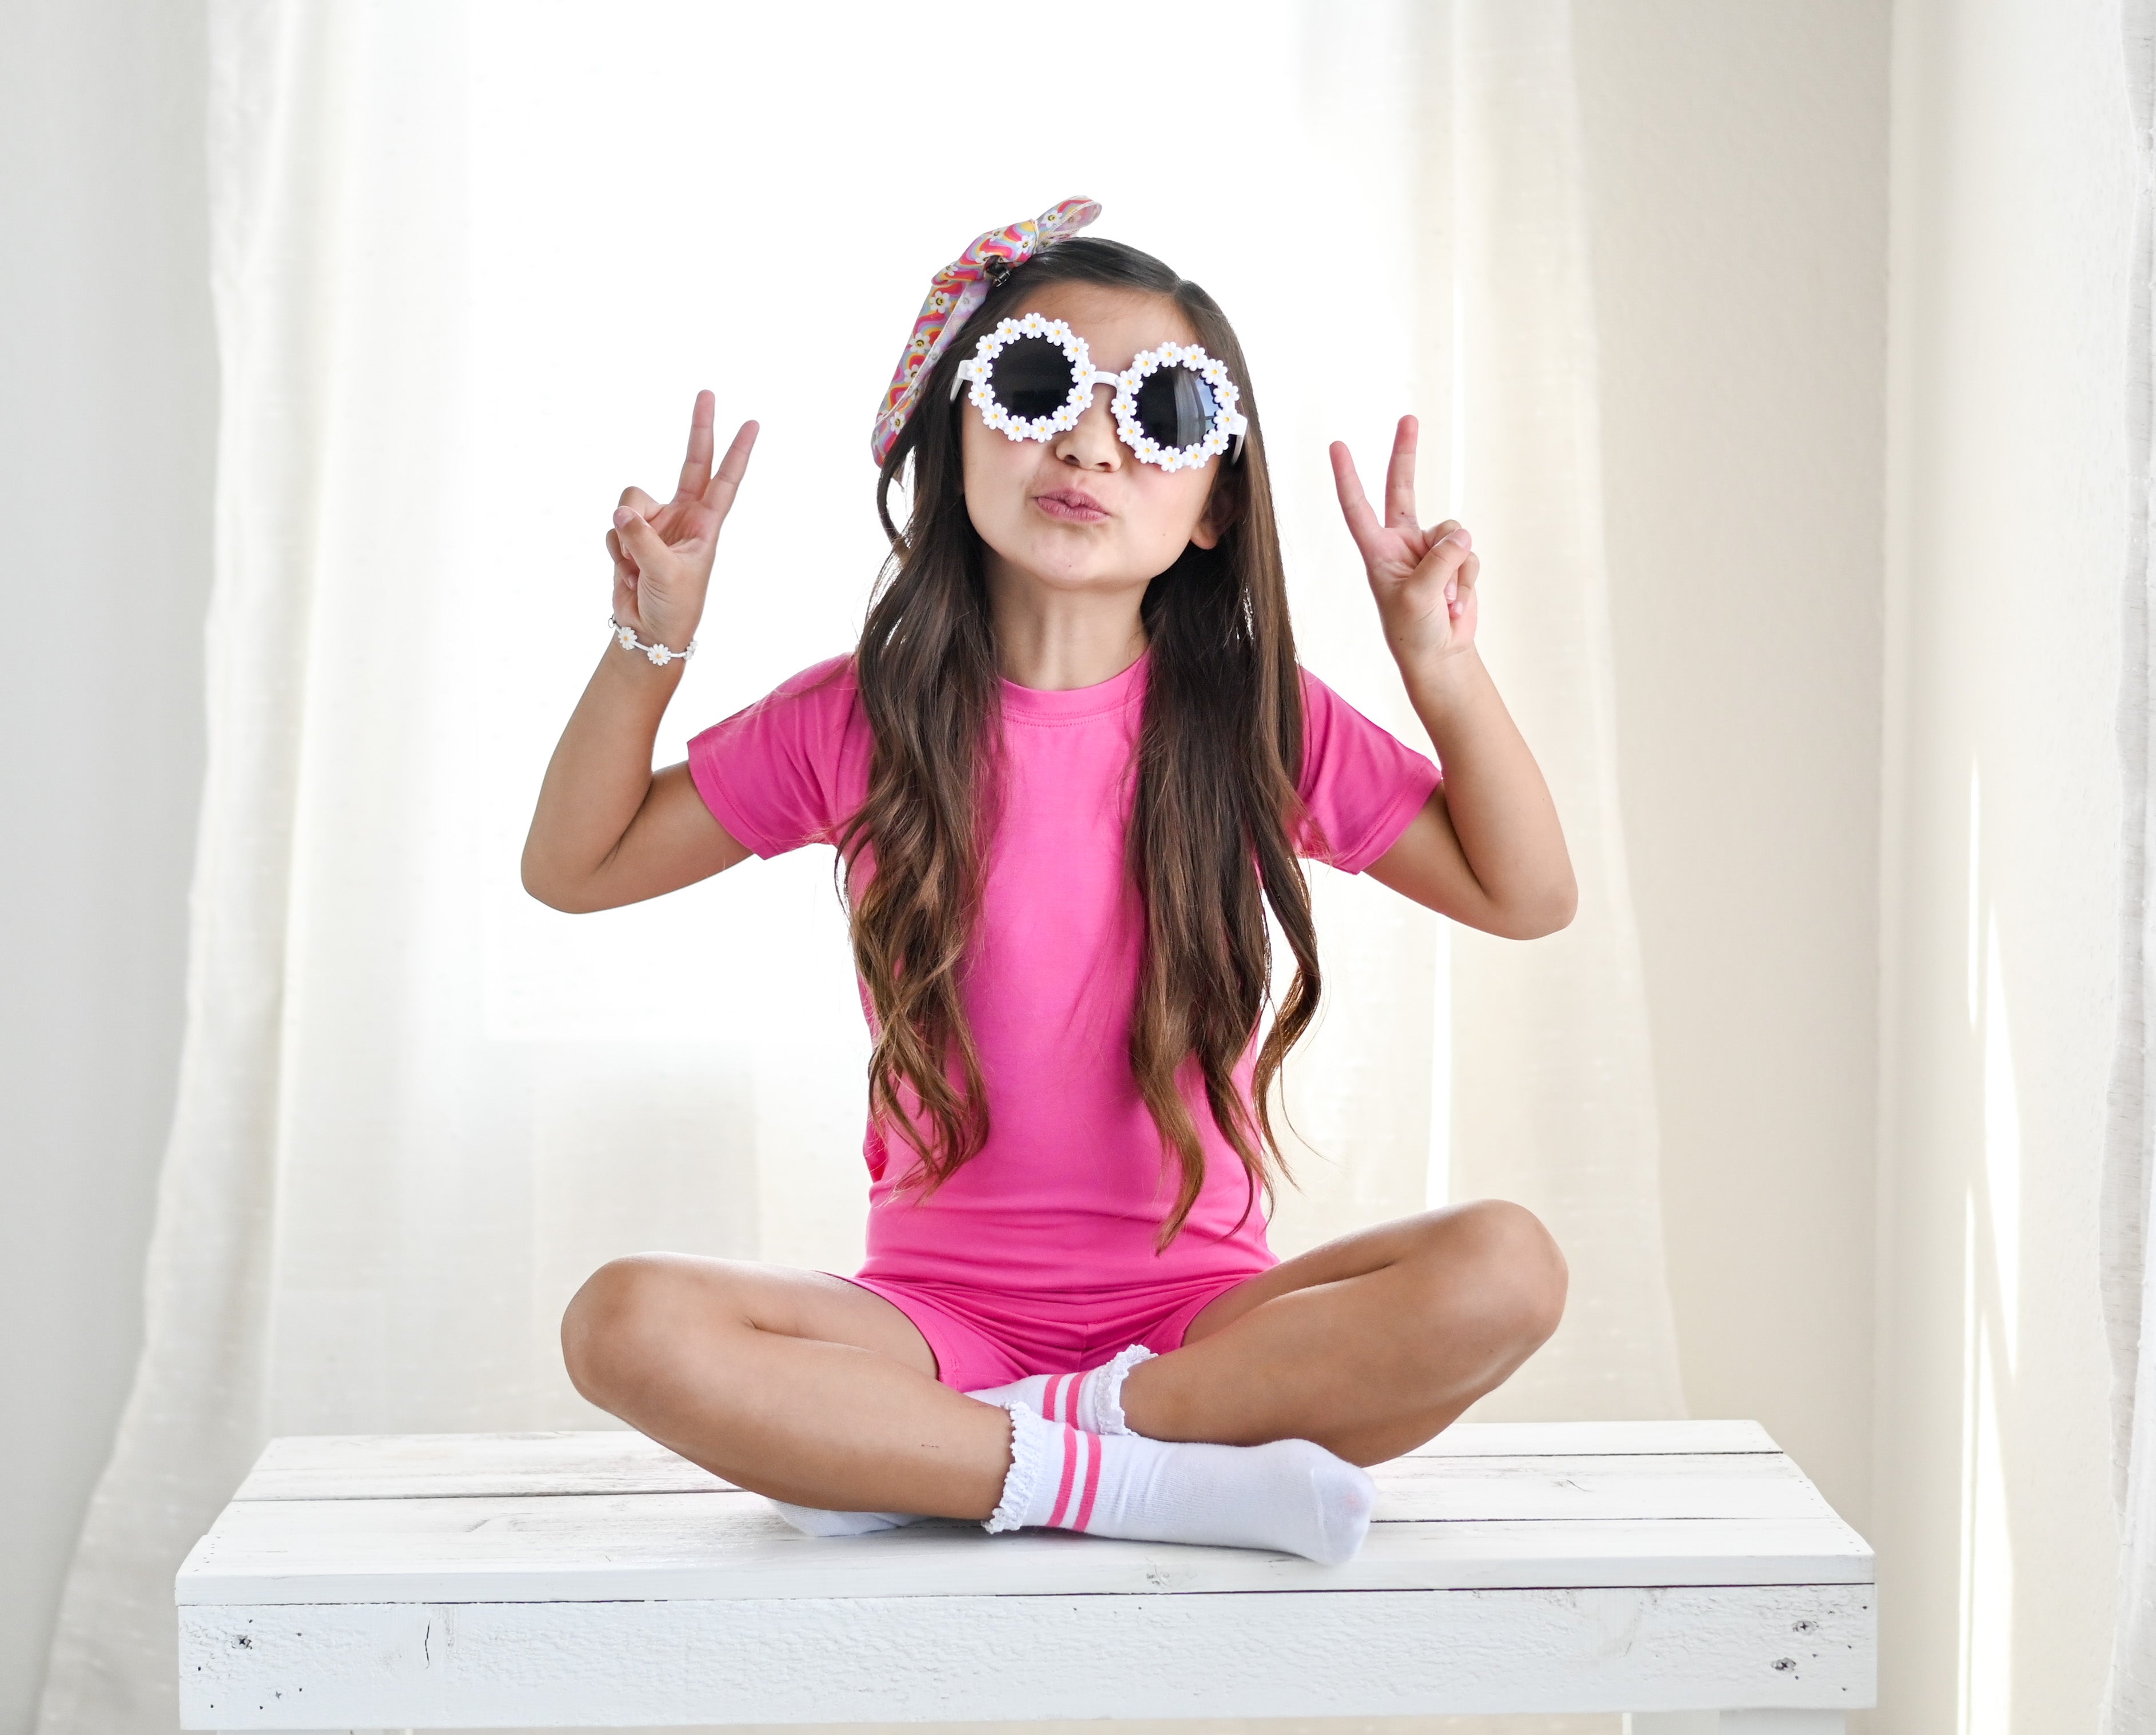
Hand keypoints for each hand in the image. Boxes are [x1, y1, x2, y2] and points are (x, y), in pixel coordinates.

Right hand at [606, 392, 757, 655]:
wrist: (648, 631)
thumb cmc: (674, 606)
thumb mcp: (667, 574)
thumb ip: (644, 540)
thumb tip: (621, 513)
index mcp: (705, 525)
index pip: (724, 480)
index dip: (737, 452)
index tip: (753, 423)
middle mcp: (682, 516)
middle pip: (691, 462)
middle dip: (699, 429)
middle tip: (708, 392)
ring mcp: (654, 523)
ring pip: (631, 502)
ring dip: (629, 532)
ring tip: (638, 564)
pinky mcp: (629, 535)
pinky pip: (614, 527)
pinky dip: (616, 549)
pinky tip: (627, 569)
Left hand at [1329, 416, 1478, 665]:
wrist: (1441, 655)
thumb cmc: (1415, 632)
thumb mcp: (1418, 598)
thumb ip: (1438, 563)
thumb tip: (1461, 536)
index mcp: (1377, 551)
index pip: (1358, 507)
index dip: (1349, 477)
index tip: (1337, 446)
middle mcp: (1401, 544)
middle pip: (1403, 489)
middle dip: (1406, 453)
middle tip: (1408, 417)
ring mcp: (1430, 550)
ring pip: (1453, 531)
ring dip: (1455, 567)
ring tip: (1445, 599)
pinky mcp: (1455, 560)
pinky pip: (1469, 554)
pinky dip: (1468, 578)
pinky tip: (1456, 601)